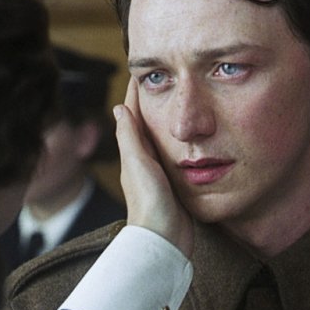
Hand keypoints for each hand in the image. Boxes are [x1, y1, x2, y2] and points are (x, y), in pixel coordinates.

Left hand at [113, 77, 194, 257]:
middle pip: (148, 122)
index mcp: (134, 151)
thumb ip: (130, 138)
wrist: (164, 240)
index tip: (142, 70)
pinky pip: (176, 154)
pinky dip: (181, 140)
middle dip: (153, 100)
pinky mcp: (173, 183)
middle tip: (163, 77)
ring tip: (177, 99)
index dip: (137, 92)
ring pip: (163, 137)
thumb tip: (118, 108)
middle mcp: (144, 159)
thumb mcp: (138, 165)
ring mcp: (159, 171)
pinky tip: (190, 137)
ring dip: (168, 118)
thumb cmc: (149, 203)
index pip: (133, 114)